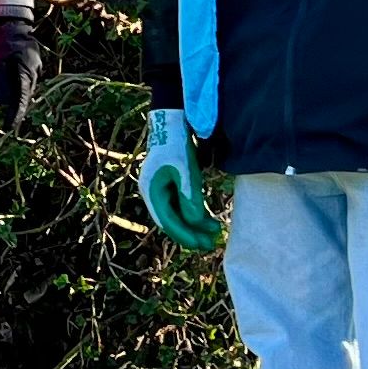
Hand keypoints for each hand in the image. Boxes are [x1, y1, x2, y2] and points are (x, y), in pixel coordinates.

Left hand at [0, 8, 41, 125]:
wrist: (5, 15)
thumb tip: (4, 102)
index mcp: (26, 70)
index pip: (21, 98)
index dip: (15, 115)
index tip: (9, 127)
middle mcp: (34, 68)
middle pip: (24, 93)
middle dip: (15, 106)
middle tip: (6, 121)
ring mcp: (34, 62)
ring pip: (24, 85)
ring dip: (14, 94)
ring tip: (5, 102)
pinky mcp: (30, 58)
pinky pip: (23, 76)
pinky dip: (15, 83)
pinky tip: (7, 85)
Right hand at [139, 107, 220, 252]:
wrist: (171, 124)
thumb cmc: (177, 145)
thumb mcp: (186, 170)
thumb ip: (190, 197)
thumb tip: (195, 221)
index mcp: (151, 192)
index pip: (168, 222)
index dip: (185, 235)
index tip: (202, 244)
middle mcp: (152, 194)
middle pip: (172, 221)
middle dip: (191, 233)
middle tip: (211, 244)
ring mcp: (160, 191)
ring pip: (178, 215)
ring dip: (195, 224)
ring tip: (215, 231)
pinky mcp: (169, 186)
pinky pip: (181, 205)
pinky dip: (194, 213)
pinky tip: (208, 219)